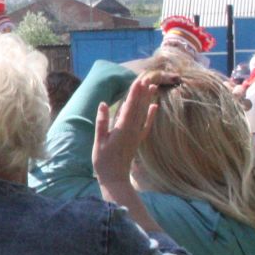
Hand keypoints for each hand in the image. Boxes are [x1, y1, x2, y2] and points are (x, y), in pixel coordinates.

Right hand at [93, 73, 160, 189]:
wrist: (115, 178)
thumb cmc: (103, 161)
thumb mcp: (99, 141)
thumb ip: (102, 122)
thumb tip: (103, 104)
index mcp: (122, 128)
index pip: (129, 106)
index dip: (134, 93)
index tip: (137, 80)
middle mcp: (132, 129)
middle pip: (138, 107)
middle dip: (142, 92)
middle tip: (146, 77)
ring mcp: (136, 134)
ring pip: (144, 113)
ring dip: (147, 99)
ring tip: (152, 86)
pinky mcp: (137, 139)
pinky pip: (147, 124)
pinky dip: (151, 115)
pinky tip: (155, 106)